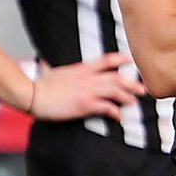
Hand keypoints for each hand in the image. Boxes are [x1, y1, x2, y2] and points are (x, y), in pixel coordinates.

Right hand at [31, 53, 146, 119]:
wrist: (33, 95)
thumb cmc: (41, 85)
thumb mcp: (53, 71)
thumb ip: (57, 68)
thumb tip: (48, 65)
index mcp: (82, 68)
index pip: (106, 60)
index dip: (121, 59)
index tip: (131, 61)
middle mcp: (88, 78)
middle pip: (116, 78)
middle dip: (132, 83)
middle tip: (143, 89)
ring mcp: (87, 91)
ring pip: (115, 91)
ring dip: (127, 97)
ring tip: (134, 102)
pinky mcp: (85, 105)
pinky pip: (106, 107)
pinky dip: (115, 112)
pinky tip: (119, 116)